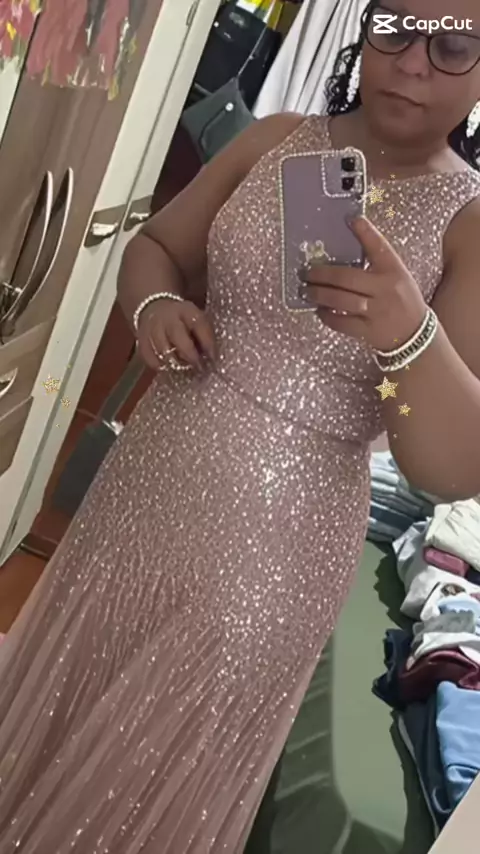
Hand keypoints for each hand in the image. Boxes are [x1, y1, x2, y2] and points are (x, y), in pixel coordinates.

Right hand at [137, 298, 215, 370]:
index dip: (208, 343)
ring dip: (176, 363)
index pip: (199, 324)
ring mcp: (152, 329)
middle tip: (198, 368)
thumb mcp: (196, 320)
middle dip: (190, 356)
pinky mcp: (141, 340)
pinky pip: (150, 358)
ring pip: (163, 351)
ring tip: (184, 369)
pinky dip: (160, 366)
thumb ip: (204, 336)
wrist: (153, 307)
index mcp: (186, 310)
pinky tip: (168, 368)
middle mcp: (167, 318)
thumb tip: (211, 358)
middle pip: (178, 337)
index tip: (213, 359)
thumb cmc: (183, 320)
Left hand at [300, 216, 427, 350]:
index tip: (350, 219)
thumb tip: (342, 250)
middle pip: (348, 277)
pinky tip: (319, 310)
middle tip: (306, 272)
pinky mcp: (368, 331)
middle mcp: (385, 289)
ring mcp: (377, 311)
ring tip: (306, 290)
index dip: (365, 232)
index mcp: (394, 271)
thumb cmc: (401, 300)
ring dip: (320, 294)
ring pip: (341, 300)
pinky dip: (327, 316)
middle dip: (322, 274)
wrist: (416, 333)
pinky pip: (342, 323)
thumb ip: (376, 263)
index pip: (380, 247)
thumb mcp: (396, 276)